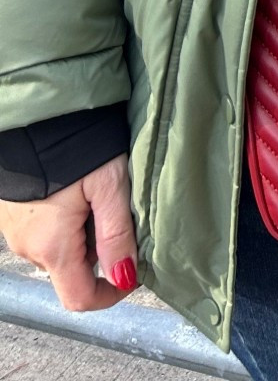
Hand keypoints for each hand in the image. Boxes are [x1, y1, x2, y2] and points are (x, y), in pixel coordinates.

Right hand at [0, 155, 136, 309]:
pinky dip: (64, 218)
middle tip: (118, 210)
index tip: (133, 273)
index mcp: (52, 247)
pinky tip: (77, 186)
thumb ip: (117, 236)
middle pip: (71, 270)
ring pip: (58, 248)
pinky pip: (43, 228)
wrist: (39, 110)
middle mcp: (28, 246)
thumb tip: (125, 277)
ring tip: (98, 190)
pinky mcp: (12, 211)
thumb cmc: (76, 142)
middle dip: (100, 251)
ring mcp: (15, 230)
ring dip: (82, 232)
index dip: (111, 294)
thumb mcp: (110, 185)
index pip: (79, 298)